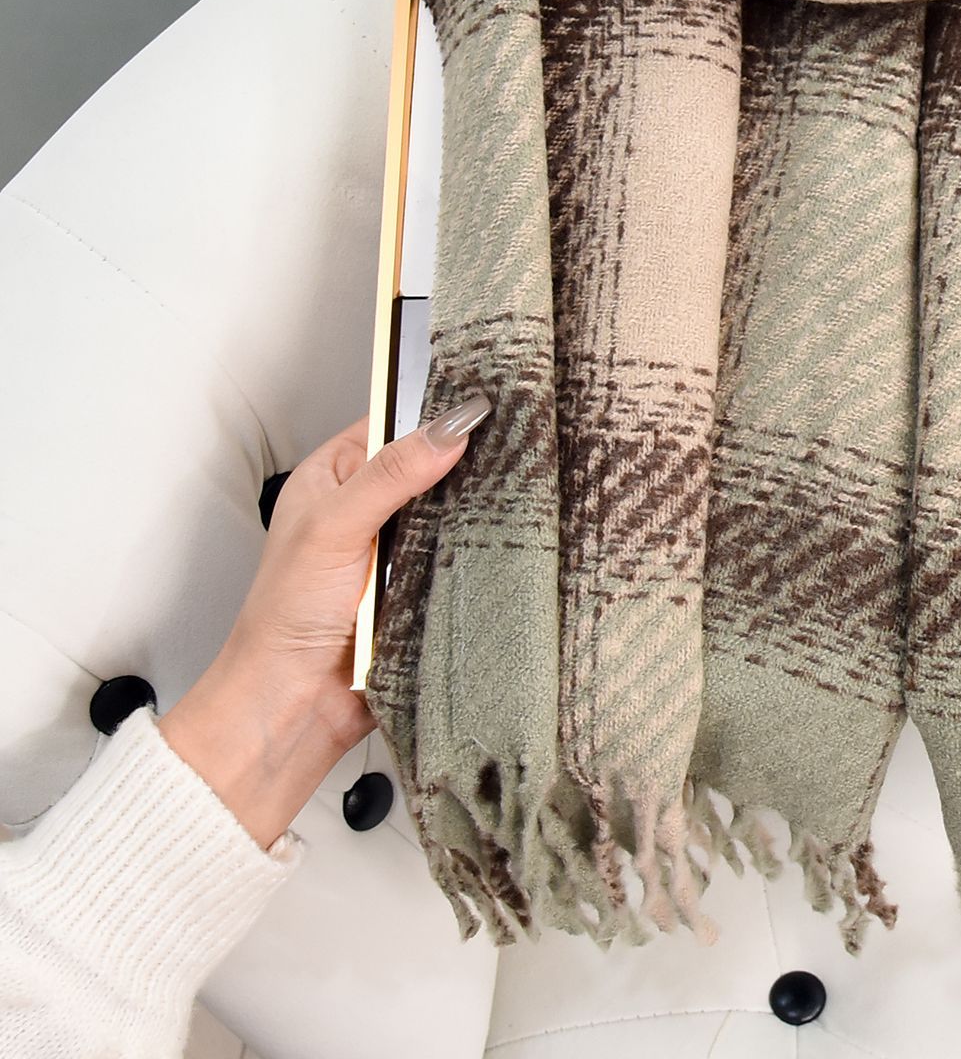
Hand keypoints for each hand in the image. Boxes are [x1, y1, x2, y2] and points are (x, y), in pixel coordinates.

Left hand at [157, 397, 489, 848]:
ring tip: (530, 479)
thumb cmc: (286, 616)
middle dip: (466, 459)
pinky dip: (479, 551)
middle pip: (429, 465)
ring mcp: (395, 549)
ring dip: (477, 508)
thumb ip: (391, 474)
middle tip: (522, 434)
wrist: (291, 708)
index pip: (392, 422)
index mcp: (332, 477)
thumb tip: (452, 426)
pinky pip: (460, 556)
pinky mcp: (421, 587)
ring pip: (450, 511)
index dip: (434, 410)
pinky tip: (513, 536)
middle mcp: (365, 508)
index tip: (486, 396)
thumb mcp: (334, 528)